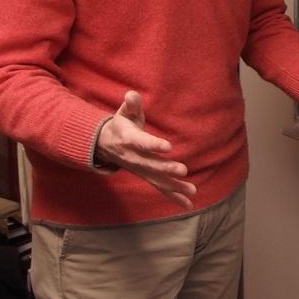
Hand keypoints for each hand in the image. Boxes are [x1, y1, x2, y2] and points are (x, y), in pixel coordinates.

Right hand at [96, 90, 195, 208]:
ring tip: (192, 191)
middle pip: (150, 165)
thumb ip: (131, 104)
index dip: (153, 144)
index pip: (141, 142)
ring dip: (174, 186)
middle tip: (183, 170)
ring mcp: (140, 170)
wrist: (106, 145)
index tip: (168, 146)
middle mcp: (134, 158)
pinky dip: (174, 197)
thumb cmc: (122, 125)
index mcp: (128, 140)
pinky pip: (160, 188)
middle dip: (166, 168)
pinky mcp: (146, 176)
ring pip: (157, 180)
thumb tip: (131, 94)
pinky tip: (189, 204)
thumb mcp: (125, 112)